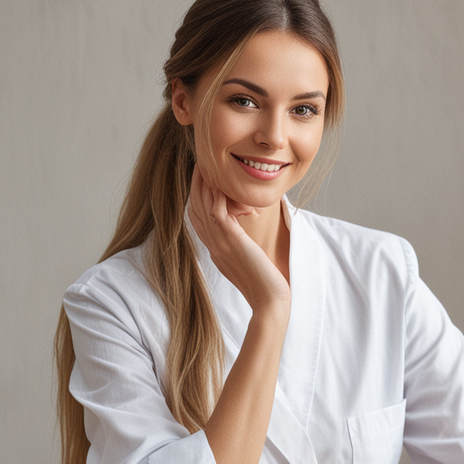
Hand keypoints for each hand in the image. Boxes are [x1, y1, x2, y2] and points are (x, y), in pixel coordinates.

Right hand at [187, 167, 289, 312]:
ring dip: (205, 183)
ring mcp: (219, 243)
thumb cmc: (265, 283)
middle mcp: (213, 245)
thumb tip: (244, 226)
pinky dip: (219, 195)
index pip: (197, 216)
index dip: (197, 195)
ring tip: (209, 164)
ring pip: (202, 205)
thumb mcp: (247, 259)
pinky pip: (217, 210)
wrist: (269, 301)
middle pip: (194, 207)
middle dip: (196, 183)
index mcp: (215, 249)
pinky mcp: (231, 241)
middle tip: (201, 162)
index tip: (202, 177)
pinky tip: (227, 185)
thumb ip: (239, 243)